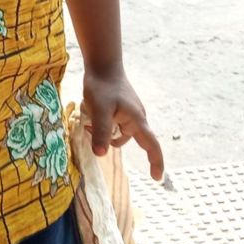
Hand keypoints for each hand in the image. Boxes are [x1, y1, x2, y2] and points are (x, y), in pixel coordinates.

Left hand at [83, 65, 163, 180]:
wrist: (102, 64)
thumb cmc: (102, 86)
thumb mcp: (99, 110)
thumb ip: (100, 131)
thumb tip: (101, 154)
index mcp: (137, 120)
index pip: (152, 145)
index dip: (156, 162)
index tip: (156, 178)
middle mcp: (136, 118)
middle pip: (128, 140)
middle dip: (109, 139)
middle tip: (89, 127)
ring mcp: (129, 113)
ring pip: (117, 132)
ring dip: (103, 130)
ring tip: (87, 116)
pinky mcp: (121, 109)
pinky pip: (113, 124)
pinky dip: (103, 123)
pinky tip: (90, 111)